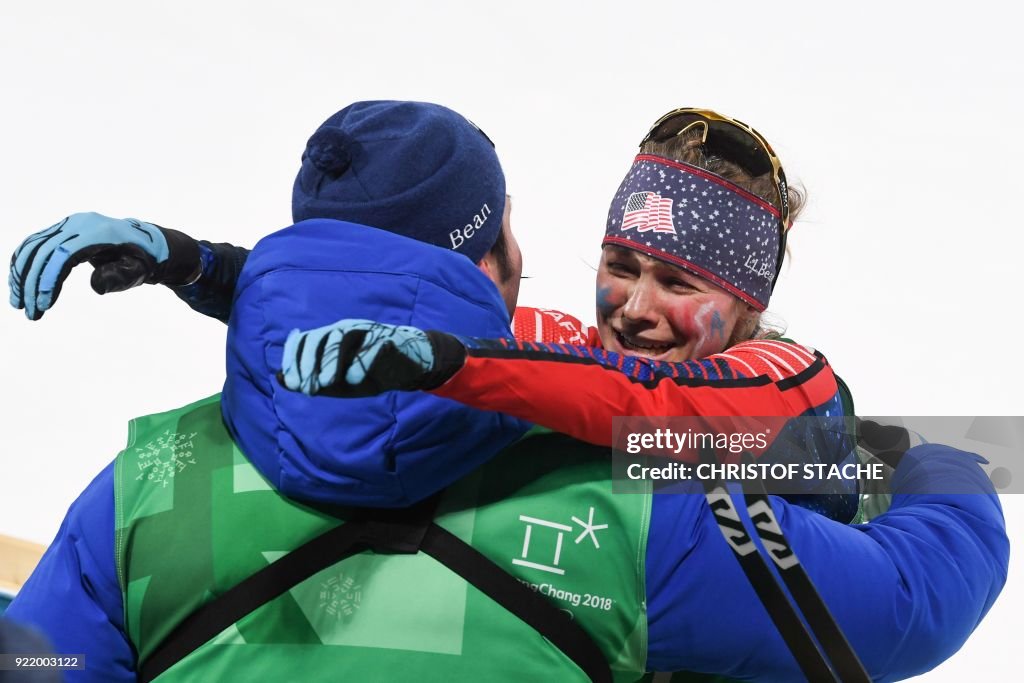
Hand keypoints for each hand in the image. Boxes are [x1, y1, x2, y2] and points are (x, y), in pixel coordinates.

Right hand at [8, 212, 200, 319]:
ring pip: (34, 248)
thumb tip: (96, 286)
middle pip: (44, 251)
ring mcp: (69, 225)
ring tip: (19, 303)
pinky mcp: (62, 231)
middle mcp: (80, 224)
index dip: (49, 279)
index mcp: (99, 232)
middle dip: (31, 283)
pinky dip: (25, 265)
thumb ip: (120, 277)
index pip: (64, 254)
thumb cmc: (144, 260)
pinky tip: (20, 285)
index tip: (42, 304)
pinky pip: (36, 245)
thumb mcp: (139, 271)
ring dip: (22, 276)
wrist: (147, 243)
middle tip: (30, 312)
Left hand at [278, 319, 463, 397]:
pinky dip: (361, 361)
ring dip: (331, 361)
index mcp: (331, 337)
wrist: (407, 368)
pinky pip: (372, 344)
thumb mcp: (337, 383)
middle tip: (309, 389)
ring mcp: (367, 331)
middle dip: (310, 362)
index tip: (293, 384)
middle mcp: (346, 329)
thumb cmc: (368, 374)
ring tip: (328, 384)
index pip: (305, 340)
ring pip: (343, 336)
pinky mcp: (388, 338)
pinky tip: (354, 381)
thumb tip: (279, 378)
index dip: (295, 360)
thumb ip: (310, 380)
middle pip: (320, 337)